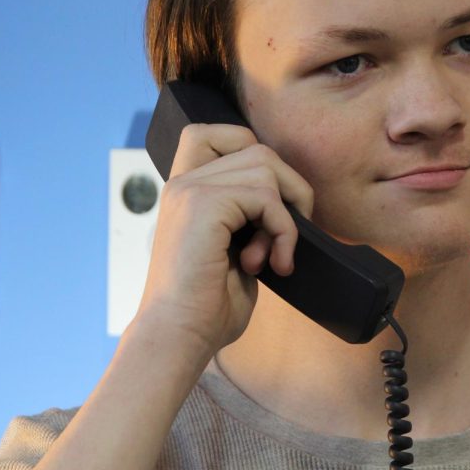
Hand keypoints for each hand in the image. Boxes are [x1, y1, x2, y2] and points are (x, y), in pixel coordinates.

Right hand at [134, 123, 313, 353]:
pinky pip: (266, 197)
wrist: (178, 336)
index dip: (249, 150)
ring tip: (271, 258)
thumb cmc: (207, 306)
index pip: (211, 133)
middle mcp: (182, 183)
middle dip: (288, 189)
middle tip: (285, 238)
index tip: (267, 203)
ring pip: (266, 167)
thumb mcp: (233, 249)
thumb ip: (249, 215)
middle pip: (256, 148)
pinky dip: (283, 230)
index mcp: (184, 191)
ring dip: (285, 215)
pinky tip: (272, 265)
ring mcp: (190, 190)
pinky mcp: (203, 205)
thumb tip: (291, 199)